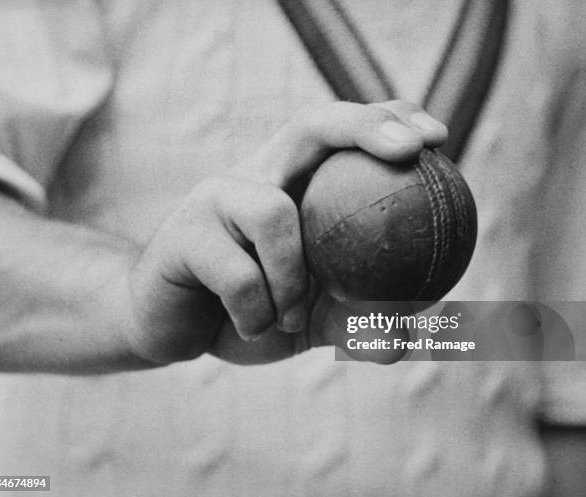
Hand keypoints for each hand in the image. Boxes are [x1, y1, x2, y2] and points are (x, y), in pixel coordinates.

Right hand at [125, 100, 447, 364]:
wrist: (170, 330)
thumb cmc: (247, 312)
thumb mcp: (311, 319)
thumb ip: (358, 322)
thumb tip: (412, 336)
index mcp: (288, 187)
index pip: (340, 135)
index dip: (386, 122)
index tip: (437, 139)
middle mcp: (253, 177)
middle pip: (310, 124)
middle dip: (362, 126)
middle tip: (410, 151)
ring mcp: (213, 198)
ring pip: (272, 212)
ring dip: (292, 278)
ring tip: (287, 316)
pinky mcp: (181, 233)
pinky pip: (236, 271)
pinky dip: (256, 310)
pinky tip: (250, 325)